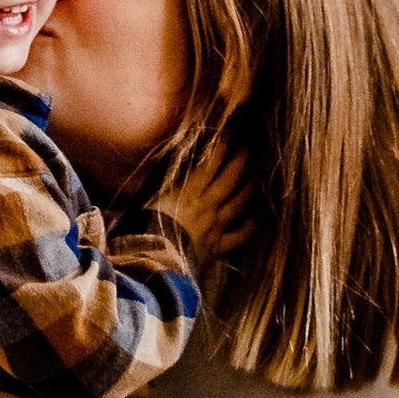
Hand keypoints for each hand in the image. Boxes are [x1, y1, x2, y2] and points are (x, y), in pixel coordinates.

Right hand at [155, 142, 253, 265]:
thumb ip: (163, 182)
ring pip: (239, 203)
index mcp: (187, 191)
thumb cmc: (142, 228)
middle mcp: (205, 205)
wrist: (150, 261)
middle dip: (240, 161)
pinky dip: (251, 225)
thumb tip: (169, 167)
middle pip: (230, 179)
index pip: (210, 163)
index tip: (228, 136)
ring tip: (255, 179)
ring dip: (249, 188)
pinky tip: (256, 218)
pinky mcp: (217, 247)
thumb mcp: (148, 198)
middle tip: (247, 150)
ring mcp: (214, 227)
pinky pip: (241, 235)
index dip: (221, 148)